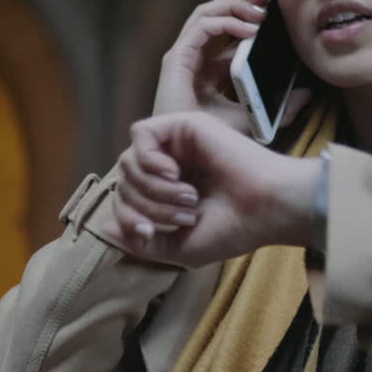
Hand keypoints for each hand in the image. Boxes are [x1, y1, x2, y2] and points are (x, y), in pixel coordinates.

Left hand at [103, 112, 320, 267]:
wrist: (267, 209)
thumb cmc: (232, 229)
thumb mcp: (178, 247)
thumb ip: (140, 240)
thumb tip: (105, 226)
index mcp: (168, 191)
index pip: (124, 198)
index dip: (129, 218)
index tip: (152, 233)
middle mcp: (170, 165)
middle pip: (123, 180)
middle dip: (145, 206)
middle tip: (184, 214)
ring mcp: (176, 144)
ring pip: (129, 160)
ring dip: (152, 188)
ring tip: (188, 197)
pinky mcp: (184, 124)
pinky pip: (141, 135)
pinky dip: (148, 159)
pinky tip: (173, 173)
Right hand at [152, 0, 310, 133]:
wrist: (187, 159)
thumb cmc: (212, 142)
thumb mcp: (254, 119)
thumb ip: (280, 108)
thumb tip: (307, 93)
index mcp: (207, 69)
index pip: (225, 31)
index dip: (247, 16)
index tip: (272, 12)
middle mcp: (193, 59)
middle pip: (214, 15)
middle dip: (240, 2)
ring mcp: (183, 58)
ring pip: (205, 14)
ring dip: (233, 6)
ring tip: (260, 11)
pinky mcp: (176, 60)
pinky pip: (201, 28)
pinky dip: (225, 22)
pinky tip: (249, 29)